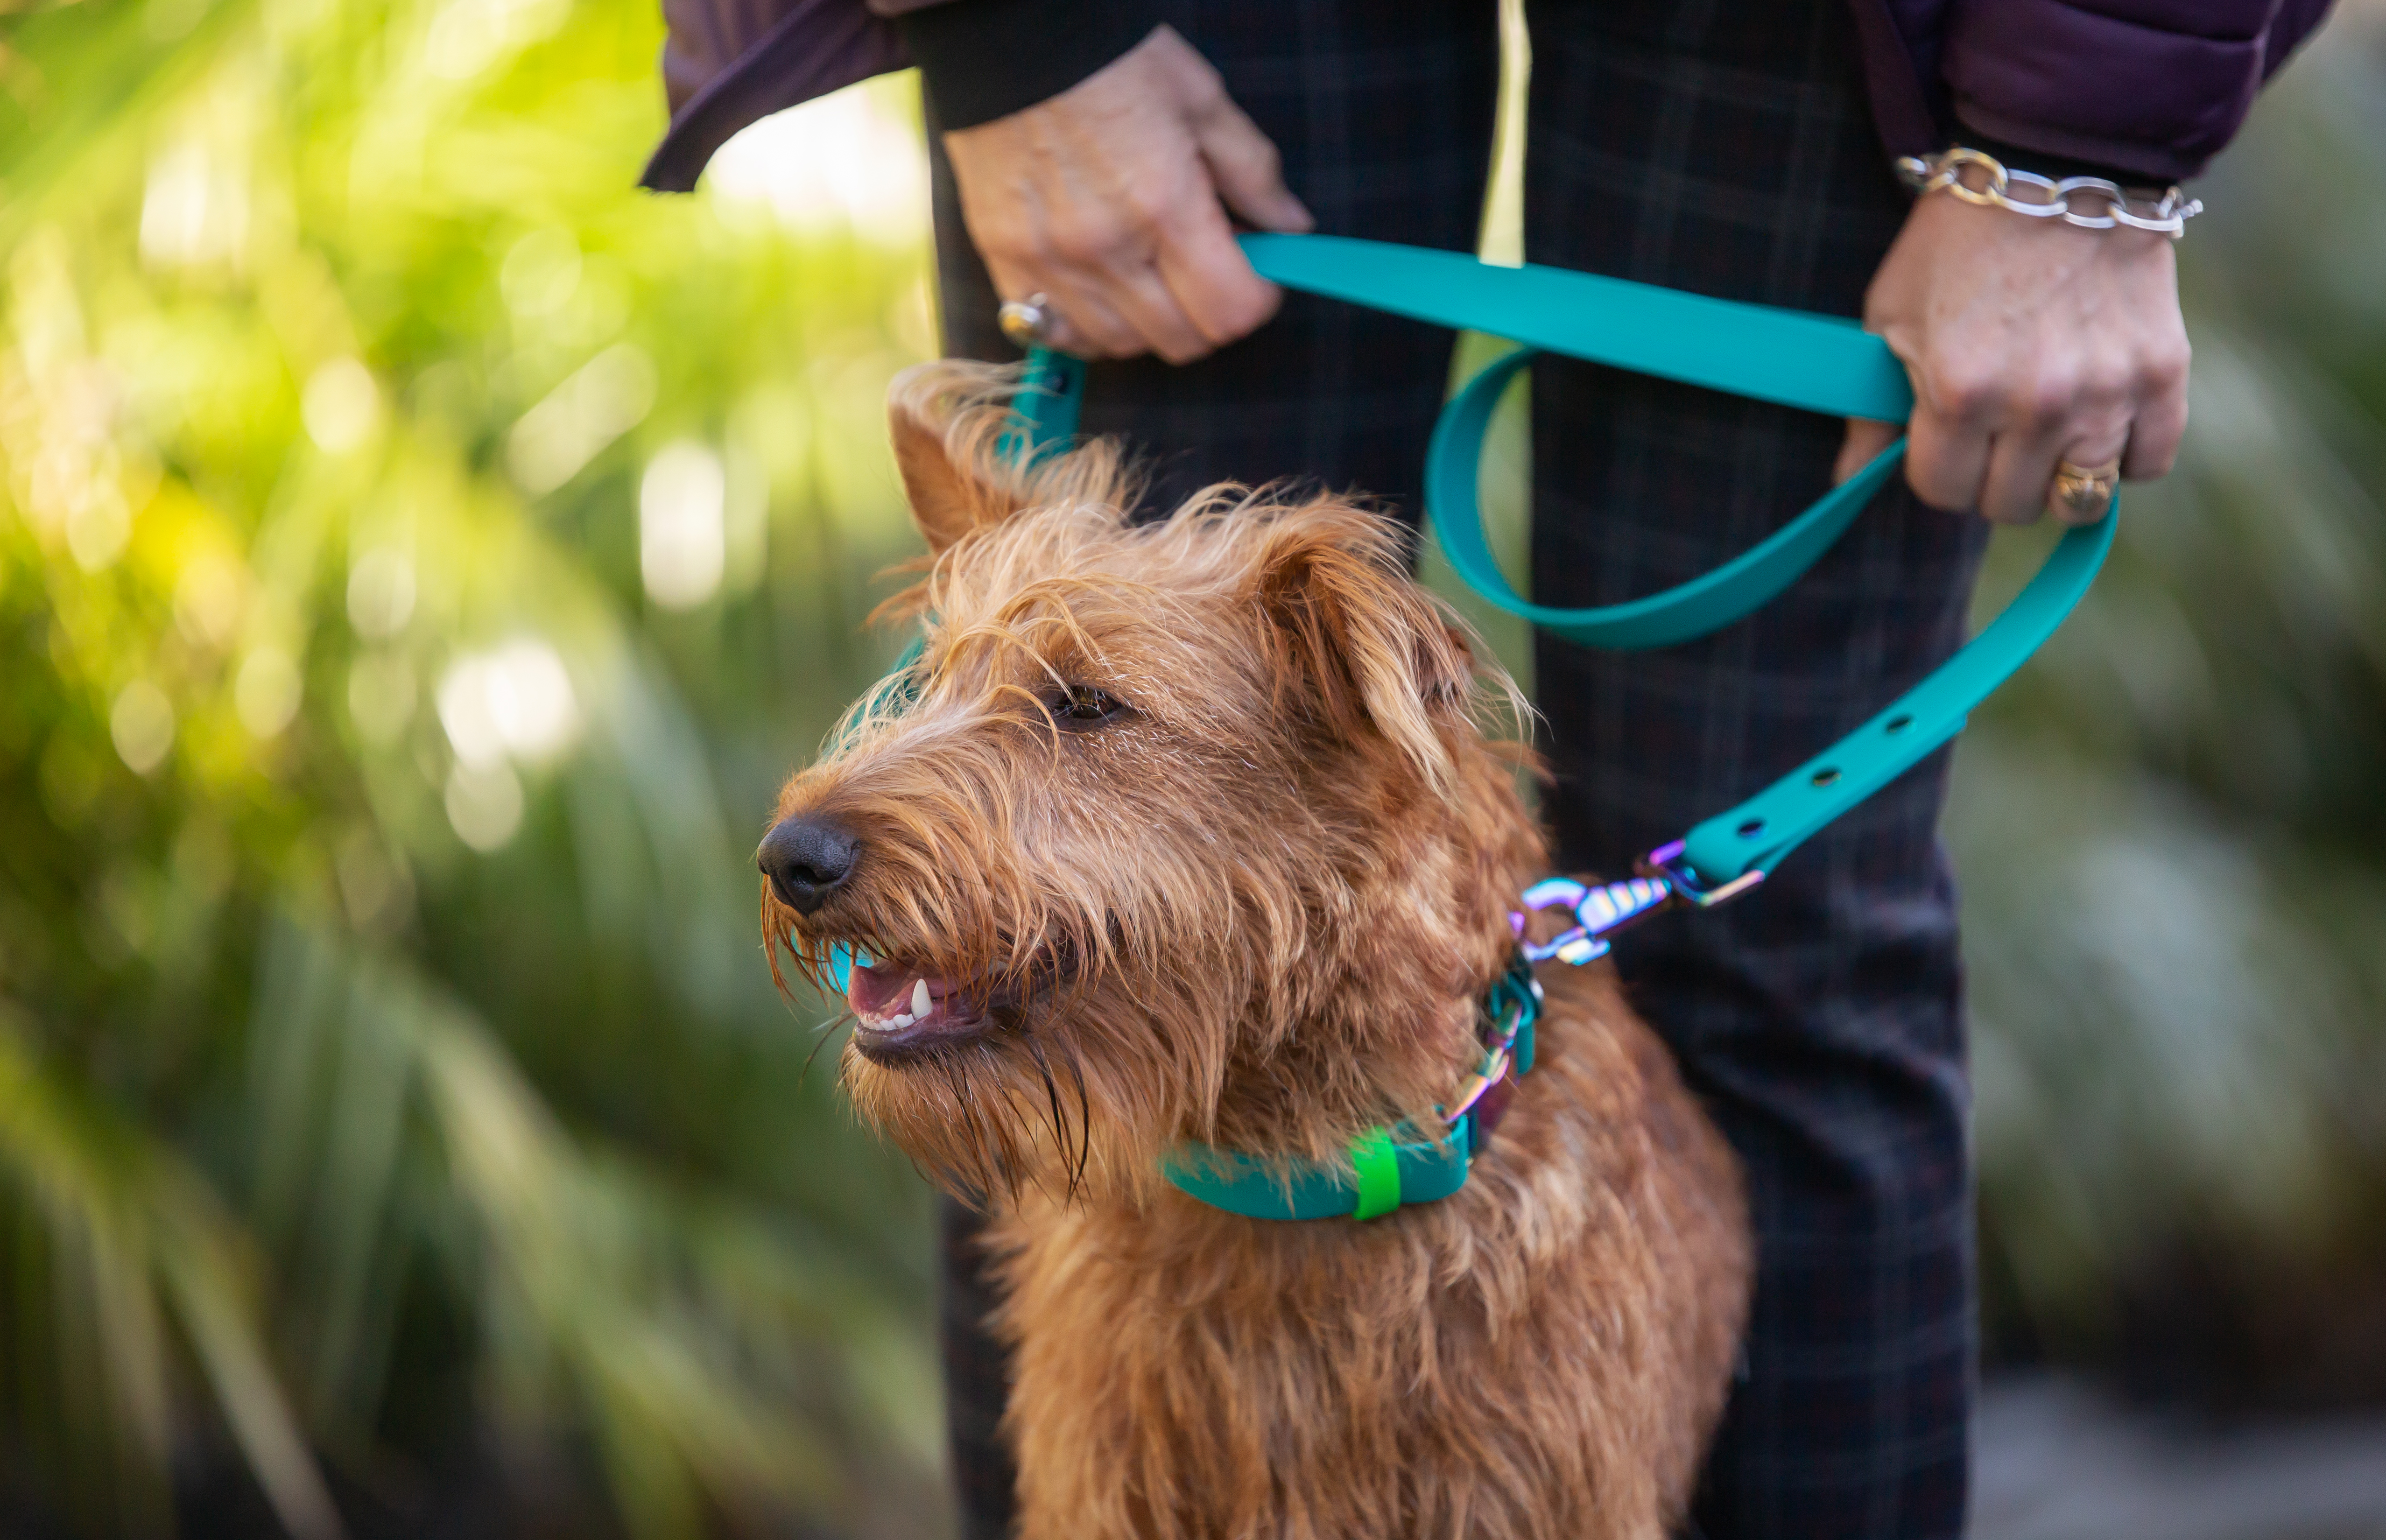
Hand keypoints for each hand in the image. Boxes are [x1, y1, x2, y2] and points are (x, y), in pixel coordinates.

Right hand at [941, 25, 1313, 363]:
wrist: (1013, 37)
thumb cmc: (1111, 59)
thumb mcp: (1201, 98)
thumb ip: (1253, 172)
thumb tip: (1291, 227)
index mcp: (1165, 204)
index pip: (1231, 311)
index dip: (1257, 299)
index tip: (1256, 274)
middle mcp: (1106, 247)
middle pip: (1182, 341)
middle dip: (1209, 314)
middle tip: (1207, 269)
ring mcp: (1050, 261)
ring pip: (1120, 346)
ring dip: (1149, 323)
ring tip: (1152, 274)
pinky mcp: (1005, 260)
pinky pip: (1054, 333)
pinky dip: (1085, 326)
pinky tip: (1100, 287)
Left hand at [1835, 191, 2190, 523]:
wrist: (2055, 171)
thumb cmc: (1957, 244)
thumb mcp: (1889, 318)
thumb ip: (1871, 409)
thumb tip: (1848, 481)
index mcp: (1960, 393)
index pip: (1942, 491)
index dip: (1936, 469)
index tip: (1943, 439)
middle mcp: (2037, 404)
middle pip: (2008, 505)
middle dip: (1991, 478)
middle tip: (1993, 431)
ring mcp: (2105, 392)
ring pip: (2080, 498)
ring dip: (2056, 476)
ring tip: (2047, 433)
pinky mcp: (2161, 373)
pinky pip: (2149, 462)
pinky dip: (2128, 455)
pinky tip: (2102, 421)